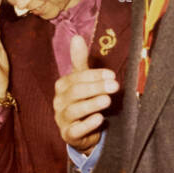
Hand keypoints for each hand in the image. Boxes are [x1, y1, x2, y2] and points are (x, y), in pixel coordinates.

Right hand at [52, 34, 117, 153]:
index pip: (76, 77)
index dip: (94, 75)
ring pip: (74, 110)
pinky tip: (100, 118)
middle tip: (114, 86)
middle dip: (95, 88)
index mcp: (62, 86)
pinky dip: (87, 124)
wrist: (82, 131)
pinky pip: (75, 130)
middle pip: (75, 92)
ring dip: (91, 104)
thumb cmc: (83, 100)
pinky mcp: (68, 135)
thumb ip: (79, 60)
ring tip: (108, 100)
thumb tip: (76, 37)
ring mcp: (62, 119)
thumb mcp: (82, 80)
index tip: (112, 75)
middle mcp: (59, 101)